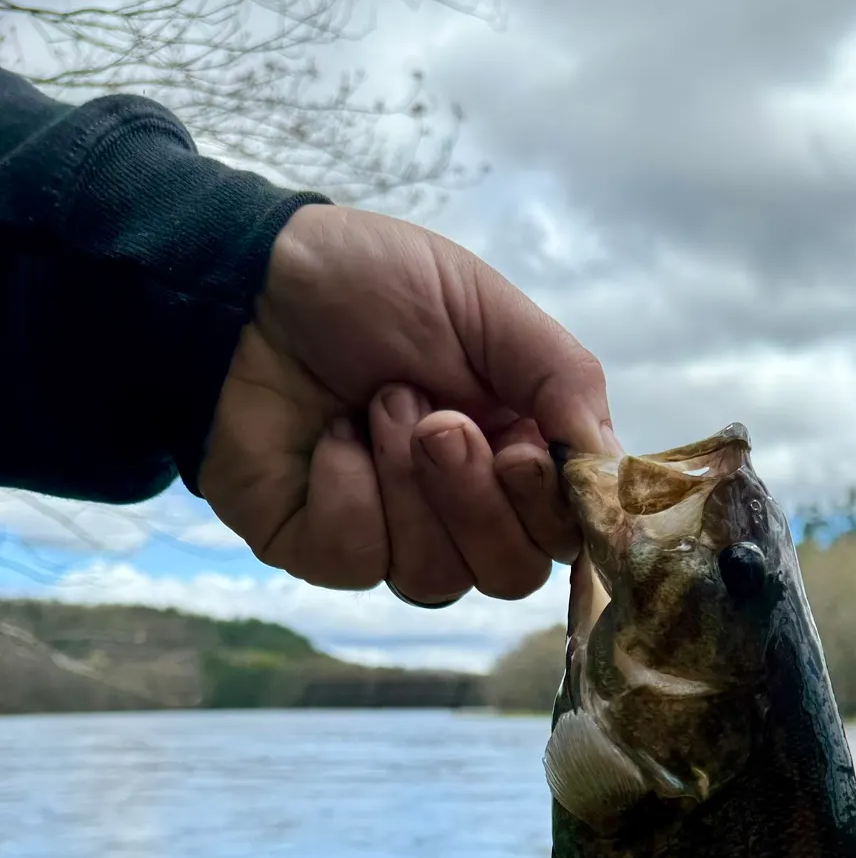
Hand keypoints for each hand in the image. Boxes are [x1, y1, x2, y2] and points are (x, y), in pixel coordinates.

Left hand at [199, 203, 621, 603]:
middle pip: (512, 572)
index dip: (551, 508)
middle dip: (476, 498)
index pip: (567, 531)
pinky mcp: (323, 546)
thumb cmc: (368, 286)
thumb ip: (564, 381)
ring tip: (376, 405)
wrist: (241, 283)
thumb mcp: (487, 309)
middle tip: (438, 422)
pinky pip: (362, 559)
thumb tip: (612, 469)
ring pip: (439, 574)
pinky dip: (348, 489)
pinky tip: (329, 438)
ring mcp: (392, 533)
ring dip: (409, 482)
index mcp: (515, 449)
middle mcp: (463, 504)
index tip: (520, 447)